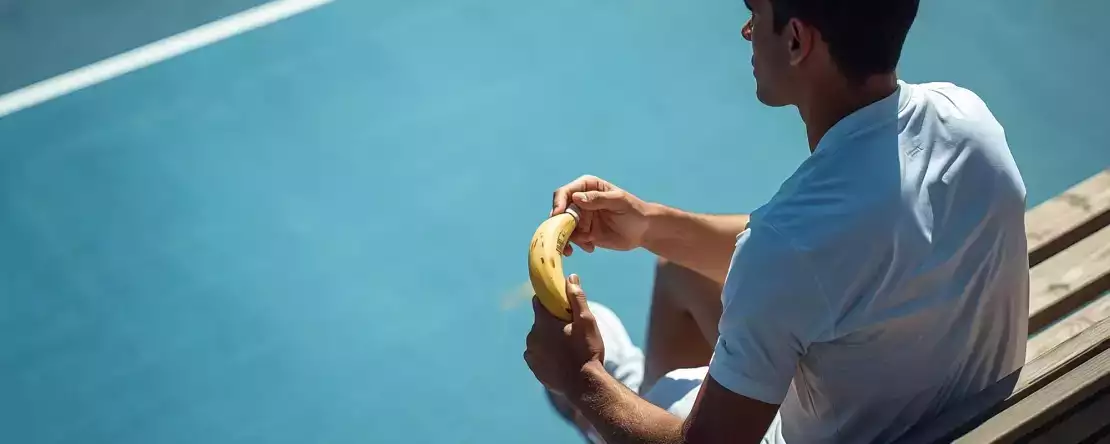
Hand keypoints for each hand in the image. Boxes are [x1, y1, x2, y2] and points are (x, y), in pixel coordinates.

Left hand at [523, 274, 604, 396]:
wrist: (583, 385)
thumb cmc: (586, 351)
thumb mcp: (586, 321)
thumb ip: (576, 298)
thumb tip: (570, 278)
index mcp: (543, 321)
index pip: (539, 300)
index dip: (549, 299)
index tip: (560, 303)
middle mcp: (532, 335)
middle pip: (540, 321)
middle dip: (552, 322)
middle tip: (570, 329)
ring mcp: (531, 352)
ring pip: (539, 338)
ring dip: (549, 338)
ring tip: (567, 347)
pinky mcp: (533, 366)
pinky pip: (538, 353)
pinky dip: (546, 353)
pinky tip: (561, 358)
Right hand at [551, 175, 651, 254]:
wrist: (643, 231)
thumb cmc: (634, 211)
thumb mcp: (619, 202)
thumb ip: (599, 199)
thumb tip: (576, 198)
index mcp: (587, 187)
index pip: (565, 192)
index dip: (558, 203)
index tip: (557, 215)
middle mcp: (580, 201)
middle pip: (560, 212)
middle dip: (559, 225)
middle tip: (565, 237)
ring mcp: (581, 218)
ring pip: (562, 228)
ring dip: (566, 238)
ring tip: (581, 245)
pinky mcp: (583, 233)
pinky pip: (572, 240)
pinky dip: (577, 245)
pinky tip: (591, 248)